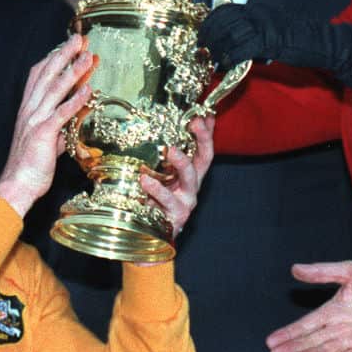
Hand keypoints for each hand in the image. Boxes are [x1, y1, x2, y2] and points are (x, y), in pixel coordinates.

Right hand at [0, 34, 93, 217]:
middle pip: (47, 74)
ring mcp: (35, 120)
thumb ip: (61, 125)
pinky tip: (88, 89)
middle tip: (79, 38)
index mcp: (28, 109)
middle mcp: (30, 109)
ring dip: (73, 71)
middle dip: (64, 54)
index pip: (38, 76)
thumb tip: (75, 116)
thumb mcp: (48, 140)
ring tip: (88, 57)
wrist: (17, 185)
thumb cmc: (31, 164)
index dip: (52, 58)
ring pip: (55, 89)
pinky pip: (61, 113)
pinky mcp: (43, 134)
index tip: (67, 44)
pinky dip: (75, 100)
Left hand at [139, 114, 213, 240]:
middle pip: (205, 158)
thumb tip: (143, 131)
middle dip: (203, 138)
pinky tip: (144, 179)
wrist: (147, 239)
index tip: (206, 111)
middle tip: (195, 122)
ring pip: (190, 178)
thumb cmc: (150, 204)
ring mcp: (187, 201)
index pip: (203, 148)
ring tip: (170, 150)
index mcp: (189, 174)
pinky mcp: (176, 216)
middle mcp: (192, 186)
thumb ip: (154, 161)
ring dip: (182, 162)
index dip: (207, 131)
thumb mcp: (155, 178)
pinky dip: (156, 189)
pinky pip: (168, 200)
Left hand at [197, 3, 289, 70]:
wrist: (317, 40)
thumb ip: (250, 29)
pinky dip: (233, 56)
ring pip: (231, 34)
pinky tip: (227, 63)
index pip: (225, 11)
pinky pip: (245, 48)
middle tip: (202, 48)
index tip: (202, 34)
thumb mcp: (269, 25)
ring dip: (219, 47)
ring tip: (213, 57)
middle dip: (210, 35)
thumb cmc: (294, 37)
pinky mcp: (271, 42)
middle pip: (224, 22)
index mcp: (256, 9)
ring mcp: (264, 27)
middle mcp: (258, 14)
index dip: (210, 22)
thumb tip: (229, 41)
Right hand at [265, 262, 351, 351]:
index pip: (306, 324)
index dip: (289, 332)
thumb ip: (322, 272)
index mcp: (334, 310)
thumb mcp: (348, 270)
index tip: (271, 340)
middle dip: (293, 348)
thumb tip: (295, 269)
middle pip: (312, 340)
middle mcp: (341, 327)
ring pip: (326, 351)